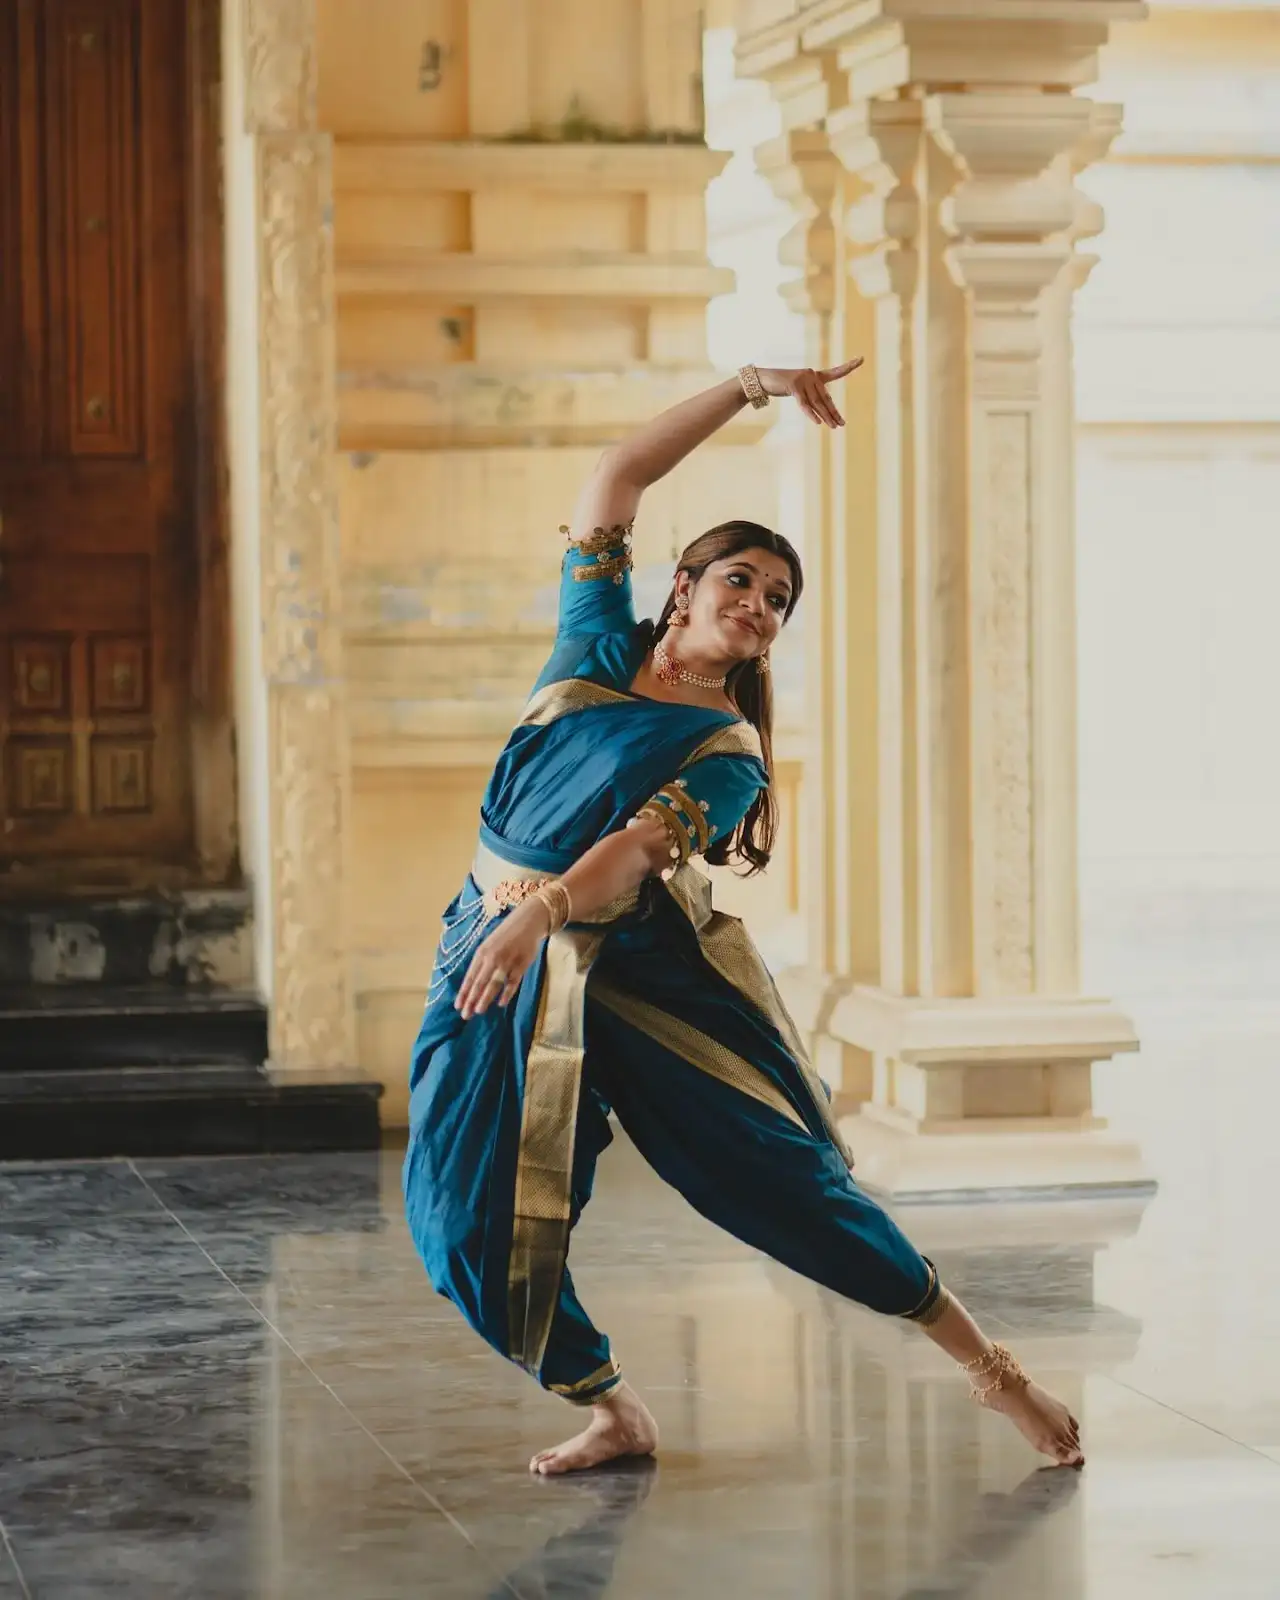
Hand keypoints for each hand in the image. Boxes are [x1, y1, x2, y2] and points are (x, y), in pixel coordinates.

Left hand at [455, 899, 550, 1019]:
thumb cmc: (506, 935)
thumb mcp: (489, 945)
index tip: (458, 1006)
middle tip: (466, 1015)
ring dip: (485, 998)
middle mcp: (492, 957)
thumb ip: (482, 962)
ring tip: (478, 1011)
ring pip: (494, 983)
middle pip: (480, 982)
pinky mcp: (521, 964)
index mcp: (482, 953)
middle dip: (471, 999)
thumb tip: (473, 984)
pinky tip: (501, 1003)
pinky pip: (512, 982)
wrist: (527, 922)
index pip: (470, 977)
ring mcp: (507, 961)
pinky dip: (506, 993)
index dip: (464, 992)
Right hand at [755, 359, 862, 427]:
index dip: (848, 366)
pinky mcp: (794, 386)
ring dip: (826, 416)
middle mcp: (811, 375)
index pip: (835, 372)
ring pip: (817, 403)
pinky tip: (818, 422)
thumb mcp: (799, 391)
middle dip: (834, 412)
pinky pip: (804, 404)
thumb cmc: (782, 385)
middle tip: (842, 424)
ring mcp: (803, 380)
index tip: (861, 359)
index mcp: (815, 375)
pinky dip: (811, 414)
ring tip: (834, 427)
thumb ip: (811, 399)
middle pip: (826, 397)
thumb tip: (822, 415)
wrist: (764, 379)